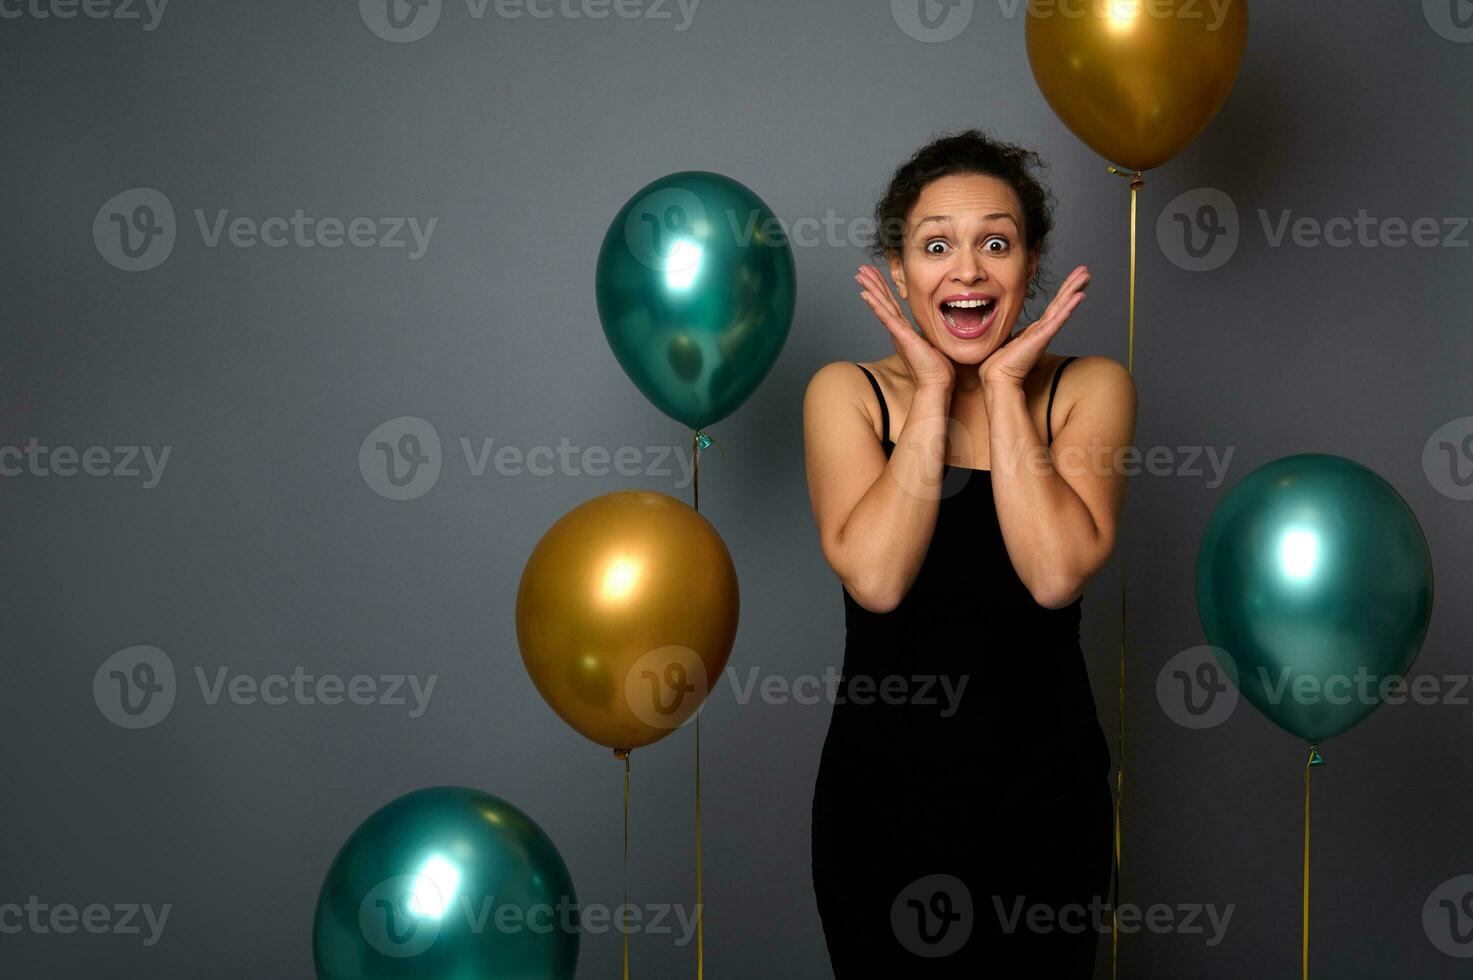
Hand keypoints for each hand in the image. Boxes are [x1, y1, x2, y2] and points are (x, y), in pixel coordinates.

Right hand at [855, 265, 954, 390]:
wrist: (937, 383)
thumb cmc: (938, 368)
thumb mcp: (933, 344)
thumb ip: (928, 334)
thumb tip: (934, 328)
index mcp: (905, 331)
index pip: (892, 305)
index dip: (883, 289)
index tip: (875, 276)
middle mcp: (898, 329)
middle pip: (883, 301)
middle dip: (872, 283)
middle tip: (861, 269)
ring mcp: (898, 332)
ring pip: (881, 305)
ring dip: (870, 288)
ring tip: (859, 274)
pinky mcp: (901, 335)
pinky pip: (885, 316)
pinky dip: (875, 304)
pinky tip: (865, 293)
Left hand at [979, 265, 1089, 389]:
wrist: (997, 378)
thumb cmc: (999, 364)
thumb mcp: (1007, 342)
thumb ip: (1014, 336)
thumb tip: (1011, 335)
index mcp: (1035, 330)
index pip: (1053, 307)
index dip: (1064, 292)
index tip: (1073, 279)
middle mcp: (1043, 330)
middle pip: (1062, 302)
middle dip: (1073, 285)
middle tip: (1086, 271)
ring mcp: (1044, 333)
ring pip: (1063, 307)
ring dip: (1075, 290)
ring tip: (1086, 275)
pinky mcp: (1042, 337)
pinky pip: (1058, 319)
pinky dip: (1069, 307)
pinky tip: (1079, 296)